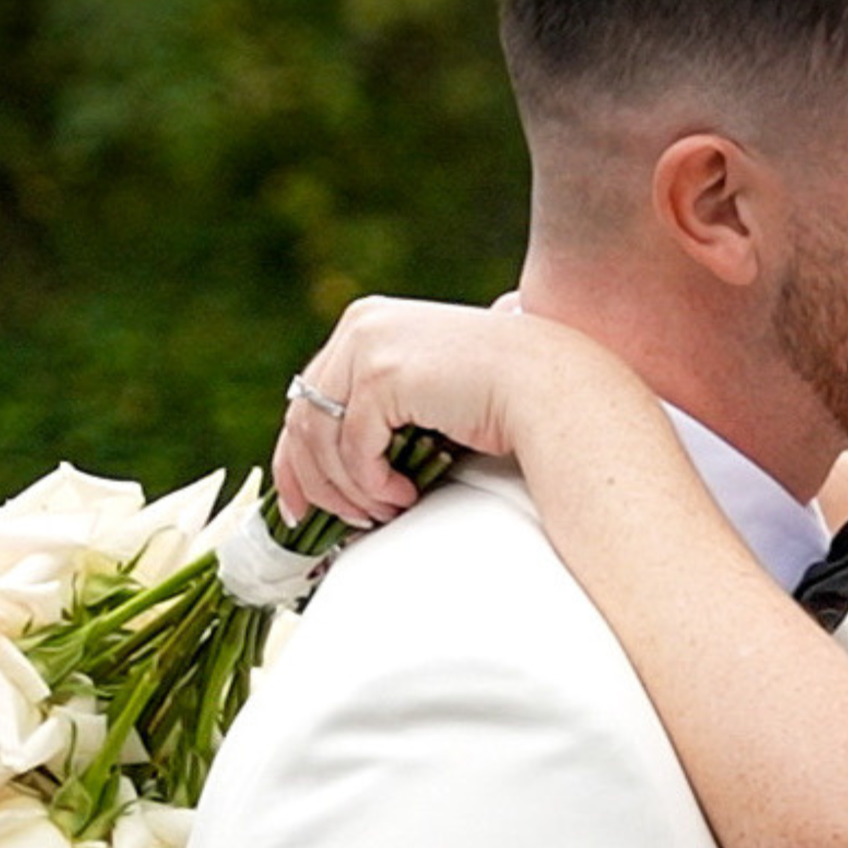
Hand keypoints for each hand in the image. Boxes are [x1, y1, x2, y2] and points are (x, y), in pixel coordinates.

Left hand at [275, 295, 639, 529]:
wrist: (552, 388)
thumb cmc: (499, 401)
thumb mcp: (423, 397)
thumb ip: (379, 411)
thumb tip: (327, 467)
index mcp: (365, 323)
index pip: (307, 399)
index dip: (295, 461)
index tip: (299, 508)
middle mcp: (359, 324)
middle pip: (302, 419)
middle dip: (316, 483)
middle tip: (341, 524)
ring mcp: (367, 344)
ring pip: (320, 438)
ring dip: (348, 490)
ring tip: (383, 512)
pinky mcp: (382, 373)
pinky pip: (353, 446)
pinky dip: (372, 483)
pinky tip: (404, 495)